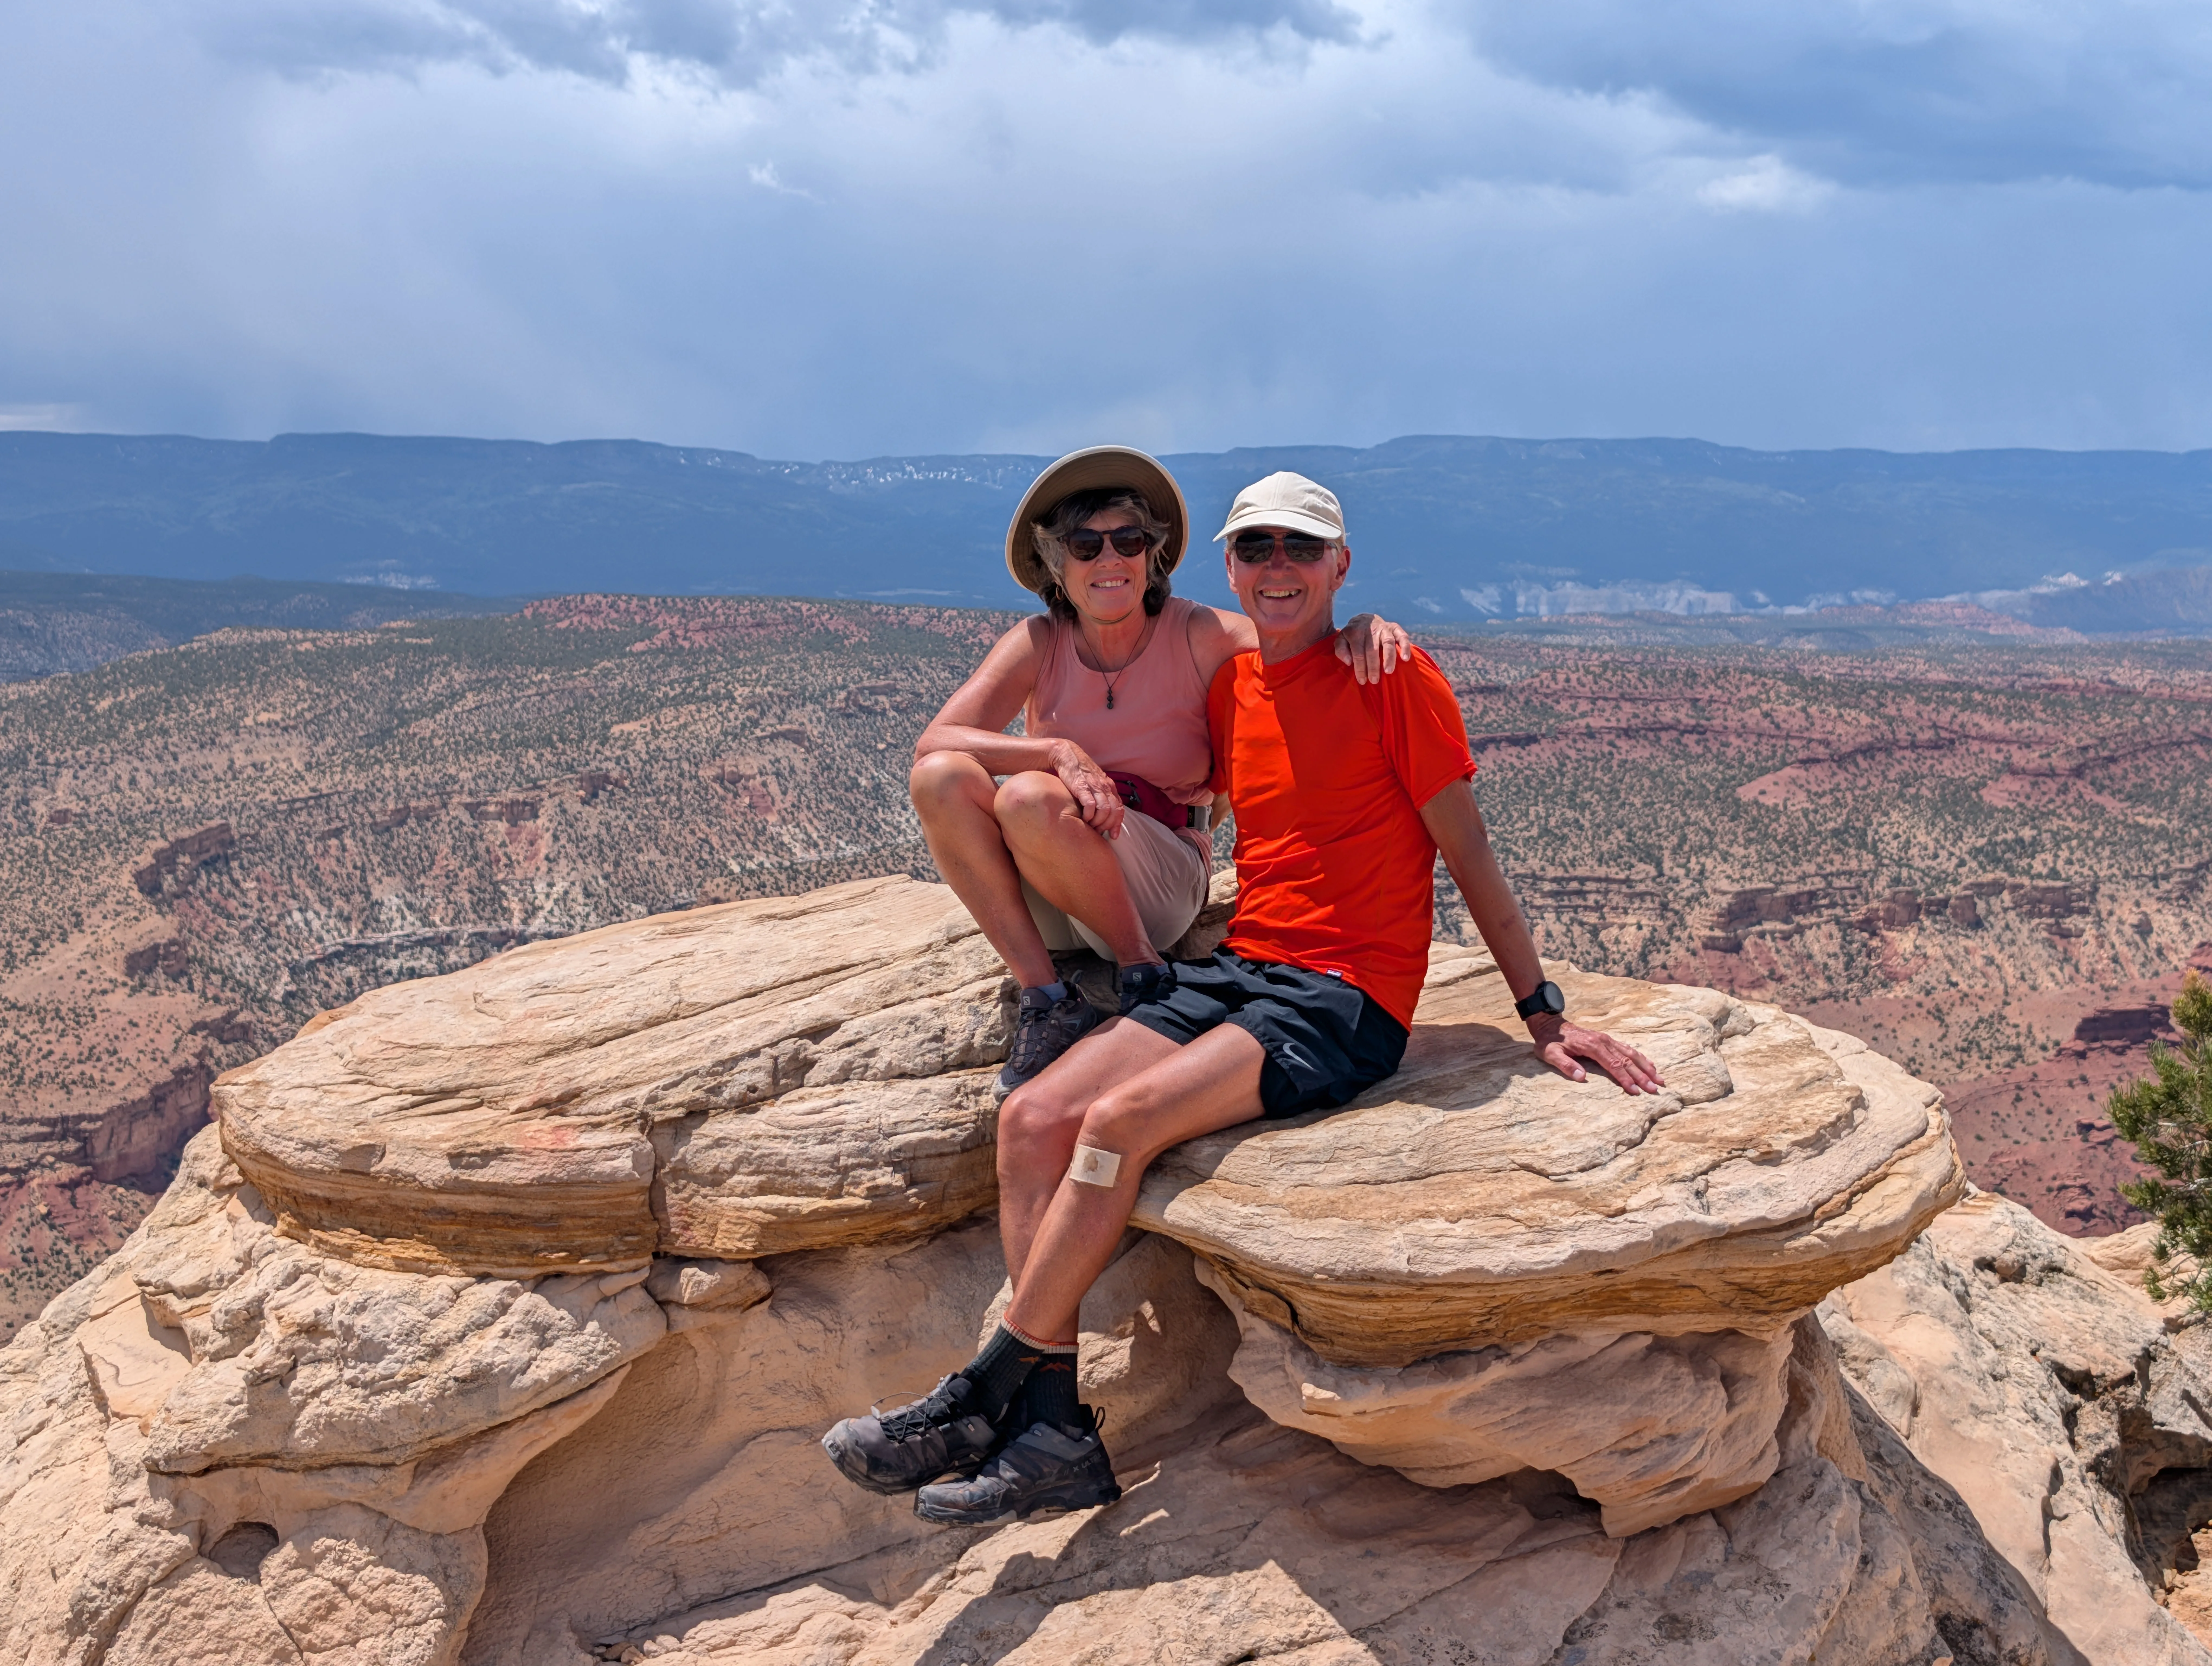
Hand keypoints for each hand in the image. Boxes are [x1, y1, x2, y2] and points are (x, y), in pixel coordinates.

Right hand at [1050, 741, 1125, 837]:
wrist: (1066, 755)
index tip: (1113, 836)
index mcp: (1109, 786)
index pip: (1119, 808)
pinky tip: (1083, 819)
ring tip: (1090, 826)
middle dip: (1107, 825)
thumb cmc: (1079, 772)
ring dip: (1098, 822)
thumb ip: (1100, 795)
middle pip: (1114, 811)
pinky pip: (1091, 805)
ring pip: (1105, 810)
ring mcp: (1094, 786)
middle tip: (1098, 832)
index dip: (1117, 824)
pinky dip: (1089, 815)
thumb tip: (1102, 813)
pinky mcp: (1082, 787)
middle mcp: (1105, 786)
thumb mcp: (1094, 782)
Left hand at [1335, 613, 1414, 683]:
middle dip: (1373, 667)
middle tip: (1374, 680)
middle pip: (1372, 649)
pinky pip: (1402, 636)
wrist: (1364, 619)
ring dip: (1389, 658)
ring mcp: (1384, 628)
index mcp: (1355, 632)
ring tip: (1388, 671)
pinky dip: (1405, 647)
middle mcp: (1370, 629)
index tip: (1362, 680)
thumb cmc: (1352, 635)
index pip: (1358, 652)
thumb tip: (1349, 662)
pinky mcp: (1394, 627)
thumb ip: (1340, 650)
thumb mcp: (1341, 639)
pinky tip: (1405, 658)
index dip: (1360, 668)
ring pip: (1388, 642)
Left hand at [1525, 1015, 1665, 1094]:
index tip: (1636, 1091)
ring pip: (1632, 1054)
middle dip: (1642, 1076)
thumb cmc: (1549, 1041)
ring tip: (1660, 1079)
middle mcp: (1604, 1041)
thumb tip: (1582, 1077)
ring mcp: (1607, 1040)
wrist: (1550, 1024)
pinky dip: (1641, 1058)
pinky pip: (1628, 1049)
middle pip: (1627, 1060)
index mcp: (1592, 1046)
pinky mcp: (1608, 1040)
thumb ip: (1565, 1065)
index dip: (1625, 1079)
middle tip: (1655, 1089)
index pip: (1613, 1065)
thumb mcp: (1550, 1054)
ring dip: (1647, 1067)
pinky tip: (1650, 1065)